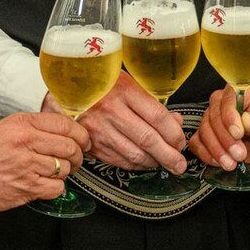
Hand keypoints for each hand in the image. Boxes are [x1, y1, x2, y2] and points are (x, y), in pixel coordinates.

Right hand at [0, 111, 86, 214]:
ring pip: (65, 168)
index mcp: (22, 124)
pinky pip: (56, 188)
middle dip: (78, 154)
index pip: (65, 124)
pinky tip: (45, 184)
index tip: (83, 140)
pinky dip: (55, 188)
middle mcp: (27, 142)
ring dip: (65, 172)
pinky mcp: (26, 188)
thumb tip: (60, 130)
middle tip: (75, 158)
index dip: (80, 134)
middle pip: (70, 147)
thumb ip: (31, 127)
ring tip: (56, 172)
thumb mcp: (3, 128)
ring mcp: (27, 166)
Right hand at [63, 73, 187, 172]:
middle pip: (148, 139)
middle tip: (179, 164)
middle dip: (169, 156)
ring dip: (154, 162)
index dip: (174, 133)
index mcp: (125, 90)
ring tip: (164, 163)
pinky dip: (136, 165)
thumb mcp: (130, 84)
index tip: (181, 142)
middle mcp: (111, 110)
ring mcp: (100, 129)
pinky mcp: (92, 144)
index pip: (157, 116)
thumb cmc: (103, 86)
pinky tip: (145, 162)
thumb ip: (153, 104)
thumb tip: (176, 123)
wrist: (68, 92)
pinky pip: (120, 160)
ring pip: (135, 154)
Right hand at [189, 85, 249, 172]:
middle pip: (212, 116)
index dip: (228, 115)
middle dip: (224, 138)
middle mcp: (224, 105)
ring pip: (203, 131)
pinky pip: (197, 143)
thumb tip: (245, 121)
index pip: (227, 98)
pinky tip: (219, 162)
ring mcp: (215, 122)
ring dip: (216, 149)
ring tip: (232, 163)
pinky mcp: (210, 138)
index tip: (238, 133)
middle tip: (240, 154)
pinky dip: (205, 154)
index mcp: (241, 94)